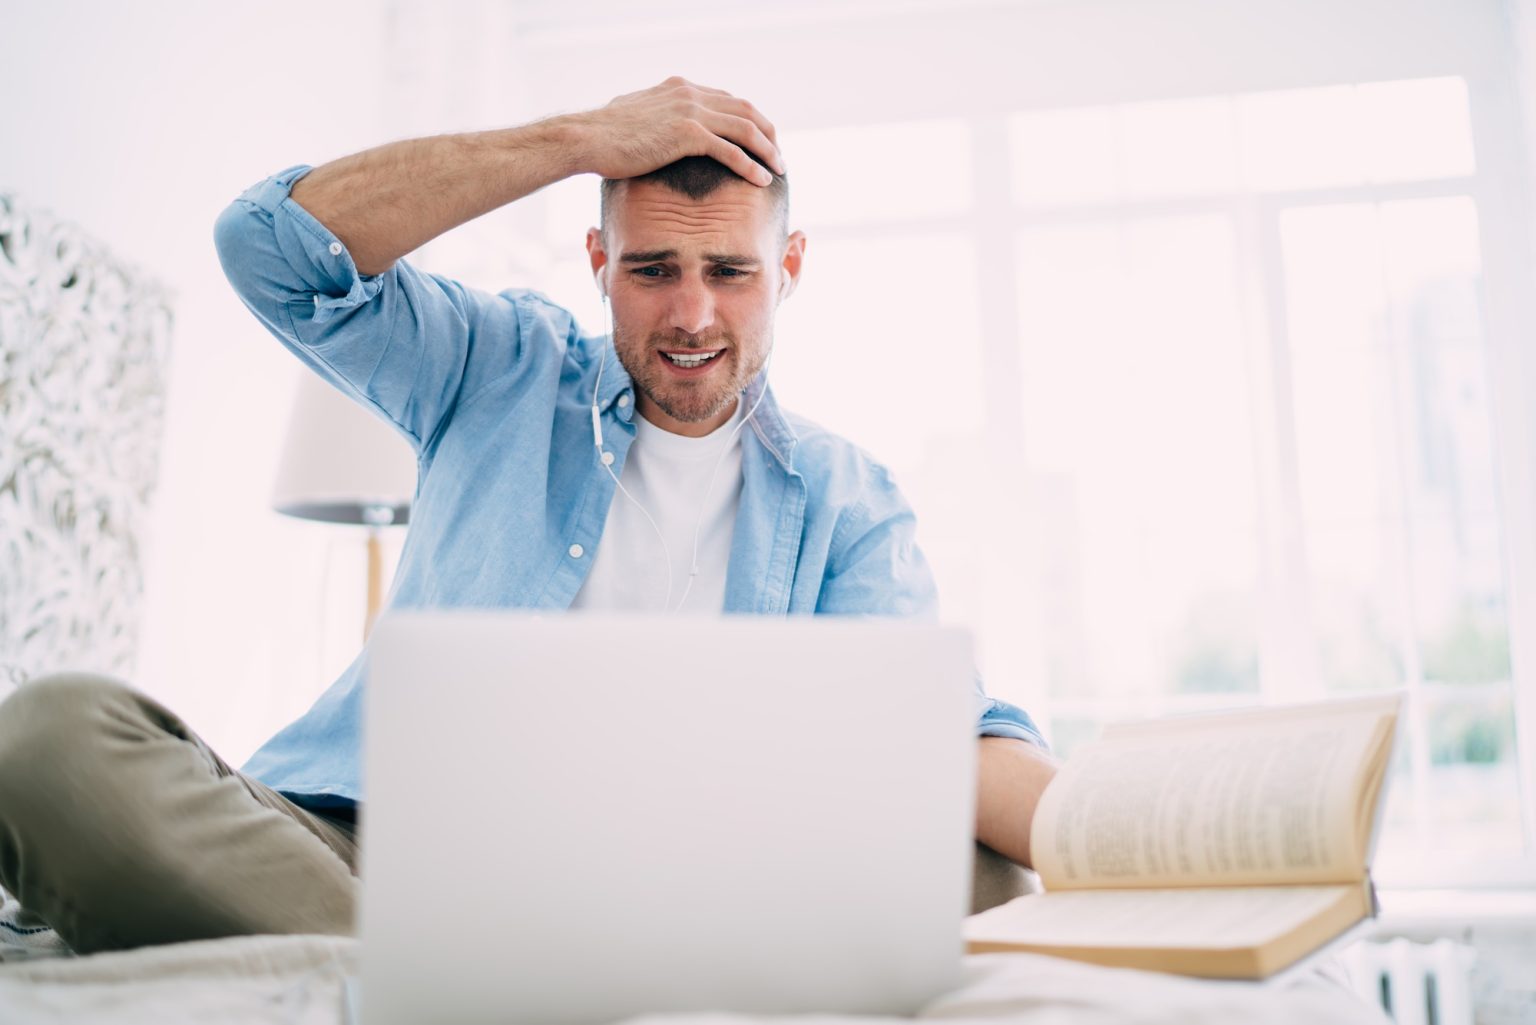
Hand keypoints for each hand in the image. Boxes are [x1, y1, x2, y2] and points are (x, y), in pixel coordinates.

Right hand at [566, 76, 784, 185]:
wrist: (585, 138)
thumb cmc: (602, 136)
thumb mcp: (633, 117)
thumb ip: (654, 117)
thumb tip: (654, 128)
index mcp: (679, 88)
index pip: (727, 100)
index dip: (749, 120)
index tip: (759, 140)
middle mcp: (689, 94)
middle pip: (745, 110)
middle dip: (767, 133)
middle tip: (777, 156)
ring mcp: (690, 111)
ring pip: (746, 128)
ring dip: (767, 150)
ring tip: (778, 169)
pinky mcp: (688, 134)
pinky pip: (732, 150)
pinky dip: (751, 165)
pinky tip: (762, 180)